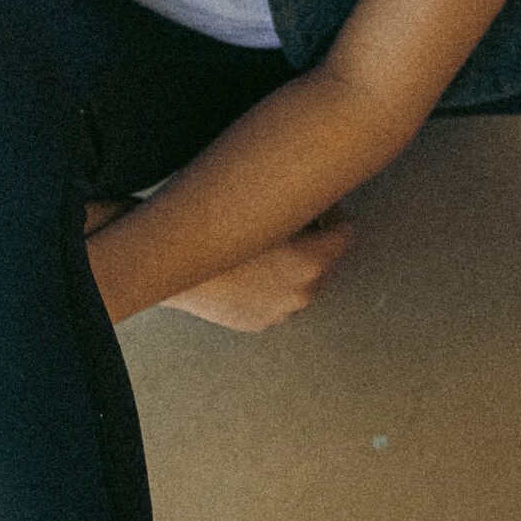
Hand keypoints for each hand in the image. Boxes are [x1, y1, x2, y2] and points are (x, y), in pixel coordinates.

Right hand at [157, 204, 358, 332]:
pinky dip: (272, 287)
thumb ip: (302, 206)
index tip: (320, 208)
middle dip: (315, 243)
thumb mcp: (268, 210)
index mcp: (311, 262)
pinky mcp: (261, 322)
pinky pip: (278, 300)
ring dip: (294, 268)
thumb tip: (317, 197)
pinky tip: (250, 272)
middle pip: (327, 261)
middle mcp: (303, 291)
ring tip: (266, 251)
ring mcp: (282, 311)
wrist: (174, 265)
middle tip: (290, 227)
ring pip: (303, 283)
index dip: (334, 215)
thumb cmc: (217, 232)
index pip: (346, 233)